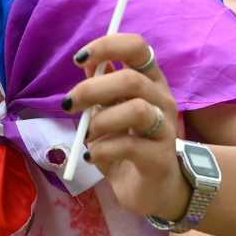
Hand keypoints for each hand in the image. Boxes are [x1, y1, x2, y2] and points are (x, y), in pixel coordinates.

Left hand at [68, 33, 190, 222]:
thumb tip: (88, 61)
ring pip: (136, 110)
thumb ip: (102, 87)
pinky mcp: (160, 158)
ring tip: (88, 137)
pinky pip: (128, 146)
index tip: (79, 59)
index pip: (138, 48)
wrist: (152, 189)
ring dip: (101, 122)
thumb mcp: (110, 112)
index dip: (108, 46)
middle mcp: (162, 100)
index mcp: (150, 82)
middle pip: (132, 79)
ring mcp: (165, 129)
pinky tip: (92, 157)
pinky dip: (101, 150)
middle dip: (92, 89)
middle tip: (69, 104)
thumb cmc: (128, 146)